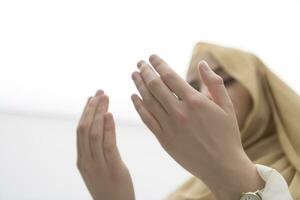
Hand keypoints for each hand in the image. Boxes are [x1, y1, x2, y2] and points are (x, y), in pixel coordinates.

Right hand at [76, 90, 134, 199]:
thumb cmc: (109, 188)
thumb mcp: (97, 169)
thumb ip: (95, 153)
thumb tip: (97, 132)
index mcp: (82, 160)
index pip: (79, 130)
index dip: (85, 112)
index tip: (91, 98)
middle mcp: (86, 161)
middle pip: (84, 128)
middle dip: (91, 108)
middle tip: (100, 92)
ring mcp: (97, 165)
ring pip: (93, 133)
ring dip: (98, 113)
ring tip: (105, 97)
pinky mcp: (112, 168)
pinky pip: (108, 144)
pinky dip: (107, 128)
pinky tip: (109, 115)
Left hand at [131, 55, 263, 199]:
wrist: (222, 166)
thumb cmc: (227, 135)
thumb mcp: (226, 106)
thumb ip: (214, 83)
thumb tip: (202, 63)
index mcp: (195, 101)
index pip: (170, 76)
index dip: (159, 64)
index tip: (152, 57)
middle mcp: (179, 112)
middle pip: (155, 85)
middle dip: (146, 71)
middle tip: (139, 62)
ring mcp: (169, 126)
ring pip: (148, 100)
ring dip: (139, 85)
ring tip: (134, 74)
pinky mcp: (164, 139)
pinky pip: (147, 119)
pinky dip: (138, 106)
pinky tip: (133, 97)